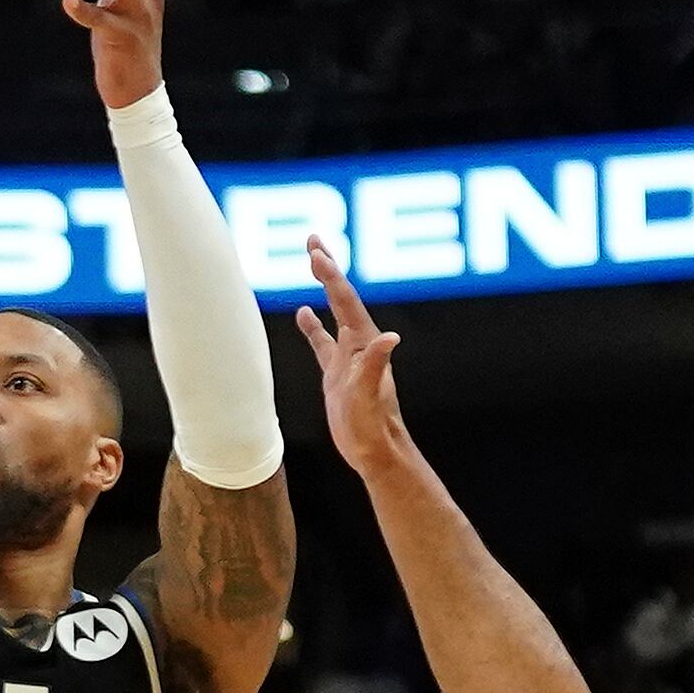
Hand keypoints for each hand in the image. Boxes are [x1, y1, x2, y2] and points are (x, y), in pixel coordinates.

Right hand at [293, 238, 411, 479]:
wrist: (376, 452)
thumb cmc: (373, 427)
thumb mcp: (369, 396)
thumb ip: (376, 366)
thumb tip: (390, 338)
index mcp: (364, 345)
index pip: (344, 302)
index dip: (330, 276)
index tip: (315, 251)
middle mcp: (359, 345)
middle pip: (341, 298)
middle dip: (327, 269)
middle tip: (312, 240)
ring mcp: (348, 358)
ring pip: (332, 314)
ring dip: (323, 287)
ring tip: (313, 261)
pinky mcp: (338, 374)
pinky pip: (323, 342)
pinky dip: (313, 326)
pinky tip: (303, 313)